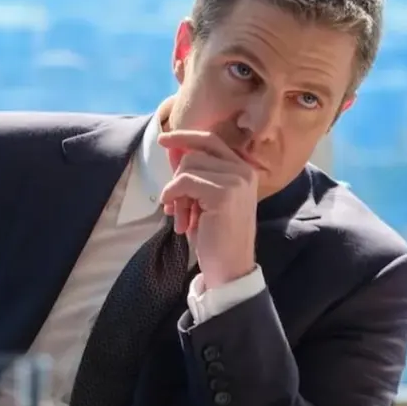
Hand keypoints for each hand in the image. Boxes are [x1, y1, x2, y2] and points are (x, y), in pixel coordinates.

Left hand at [158, 130, 257, 288]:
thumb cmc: (215, 236)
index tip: (162, 140)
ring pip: (187, 166)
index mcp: (243, 169)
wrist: (230, 268)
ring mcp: (236, 180)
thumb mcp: (199, 199)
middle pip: (194, 153)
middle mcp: (244, 170)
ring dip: (176, 193)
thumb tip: (171, 147)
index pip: (210, 140)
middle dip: (177, 179)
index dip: (185, 136)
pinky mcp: (224, 192)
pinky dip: (173, 196)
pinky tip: (179, 218)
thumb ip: (189, 172)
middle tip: (176, 208)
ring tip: (182, 218)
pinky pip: (184, 182)